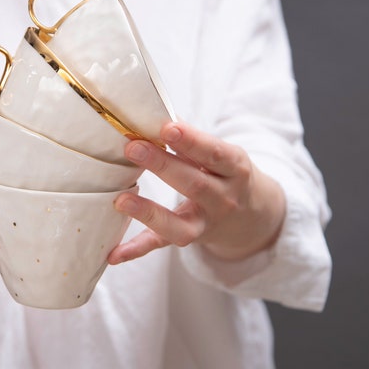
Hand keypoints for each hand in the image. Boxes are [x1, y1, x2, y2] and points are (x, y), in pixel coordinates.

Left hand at [108, 121, 285, 264]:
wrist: (255, 217)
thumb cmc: (228, 174)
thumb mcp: (222, 155)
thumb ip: (192, 141)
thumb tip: (153, 114)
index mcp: (235, 170)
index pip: (214, 154)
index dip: (192, 141)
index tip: (167, 127)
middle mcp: (224, 199)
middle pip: (194, 184)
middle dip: (162, 166)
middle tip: (132, 148)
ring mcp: (206, 223)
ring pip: (179, 223)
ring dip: (149, 212)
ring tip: (121, 200)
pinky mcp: (189, 239)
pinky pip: (161, 246)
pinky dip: (137, 250)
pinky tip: (113, 254)